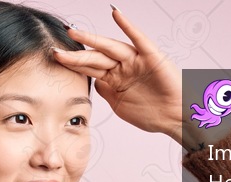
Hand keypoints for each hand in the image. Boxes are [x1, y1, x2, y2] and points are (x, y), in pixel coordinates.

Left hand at [53, 6, 182, 144]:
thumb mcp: (120, 105)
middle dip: (75, 55)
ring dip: (91, 39)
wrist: (176, 118)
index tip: (55, 60)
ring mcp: (136, 60)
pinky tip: (116, 15)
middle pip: (94, 58)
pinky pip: (138, 39)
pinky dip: (127, 27)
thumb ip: (106, 91)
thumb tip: (92, 81)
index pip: (89, 69)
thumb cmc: (153, 114)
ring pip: (110, 48)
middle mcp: (123, 66)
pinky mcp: (151, 56)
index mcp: (114, 79)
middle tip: (56, 51)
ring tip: (73, 32)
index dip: (72, 64)